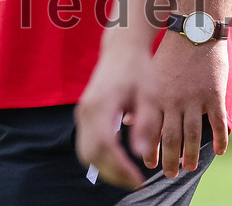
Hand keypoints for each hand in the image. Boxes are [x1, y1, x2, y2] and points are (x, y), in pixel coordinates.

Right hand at [75, 40, 154, 189]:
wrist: (122, 49)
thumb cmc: (139, 71)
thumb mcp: (149, 96)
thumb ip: (145, 125)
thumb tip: (141, 154)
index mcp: (101, 105)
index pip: (104, 146)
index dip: (120, 168)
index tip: (140, 180)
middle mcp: (86, 110)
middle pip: (90, 154)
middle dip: (112, 173)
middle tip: (135, 181)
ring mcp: (82, 112)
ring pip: (85, 152)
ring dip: (105, 168)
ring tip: (129, 174)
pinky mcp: (85, 114)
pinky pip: (86, 143)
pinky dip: (101, 158)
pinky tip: (121, 160)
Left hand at [136, 33, 228, 177]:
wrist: (194, 30)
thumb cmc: (170, 53)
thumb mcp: (150, 73)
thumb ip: (142, 99)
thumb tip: (127, 121)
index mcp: (155, 95)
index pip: (150, 129)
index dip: (150, 149)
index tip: (149, 163)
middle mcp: (174, 100)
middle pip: (172, 138)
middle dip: (170, 159)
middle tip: (171, 174)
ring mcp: (195, 99)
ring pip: (194, 136)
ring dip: (192, 155)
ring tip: (190, 167)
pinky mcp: (214, 96)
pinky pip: (218, 124)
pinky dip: (220, 140)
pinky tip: (219, 151)